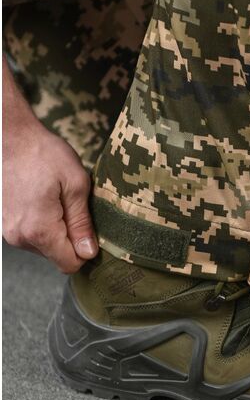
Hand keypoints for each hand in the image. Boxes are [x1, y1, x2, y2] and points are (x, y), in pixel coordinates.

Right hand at [3, 121, 97, 273]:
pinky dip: (42, 222)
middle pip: (56, 256)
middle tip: (73, 206)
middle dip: (71, 238)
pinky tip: (44, 198)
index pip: (69, 264)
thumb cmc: (43, 154)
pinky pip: (31, 234)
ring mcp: (8, 231)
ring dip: (56, 229)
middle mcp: (19, 237)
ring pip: (44, 246)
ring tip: (56, 199)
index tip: (90, 230)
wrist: (9, 135)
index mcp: (39, 230)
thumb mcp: (75, 185)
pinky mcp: (4, 223)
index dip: (85, 252)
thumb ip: (82, 223)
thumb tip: (88, 252)